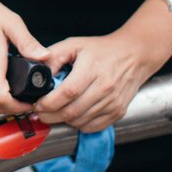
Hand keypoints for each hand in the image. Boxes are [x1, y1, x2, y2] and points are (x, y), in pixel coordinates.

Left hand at [35, 32, 154, 132]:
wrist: (134, 55)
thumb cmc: (103, 49)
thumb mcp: (75, 44)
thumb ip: (54, 57)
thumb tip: (37, 72)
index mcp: (92, 69)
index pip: (68, 93)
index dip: (49, 102)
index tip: (38, 103)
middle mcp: (105, 88)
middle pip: (72, 111)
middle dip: (50, 115)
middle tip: (40, 111)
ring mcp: (113, 103)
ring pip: (80, 122)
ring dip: (63, 121)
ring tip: (54, 113)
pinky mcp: (118, 112)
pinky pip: (92, 127)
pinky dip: (78, 125)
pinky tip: (72, 115)